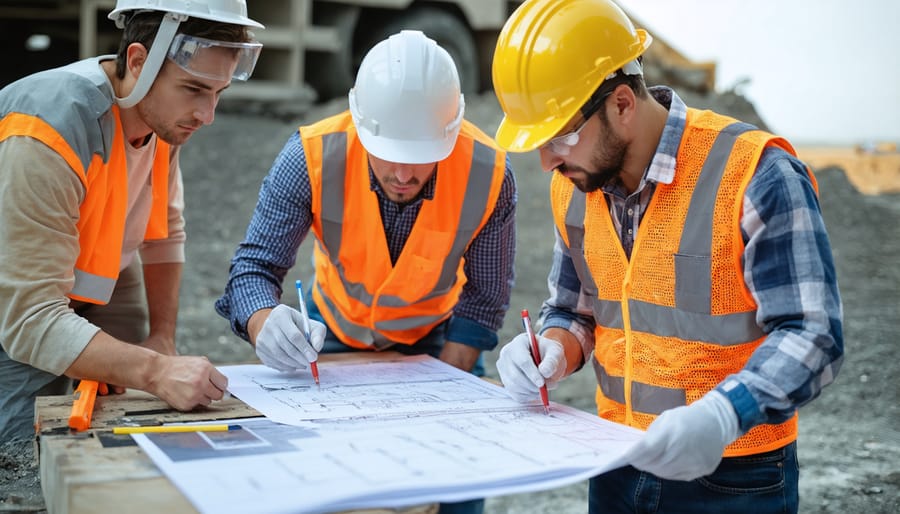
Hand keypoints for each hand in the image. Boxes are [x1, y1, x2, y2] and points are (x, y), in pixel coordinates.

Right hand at [149, 355, 228, 409]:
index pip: (224, 383)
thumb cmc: (177, 367)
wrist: (157, 373)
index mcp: (205, 369)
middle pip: (219, 395)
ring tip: (192, 389)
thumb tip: (223, 384)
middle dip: (214, 392)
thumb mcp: (197, 362)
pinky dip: (193, 402)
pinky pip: (197, 406)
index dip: (221, 384)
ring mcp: (194, 395)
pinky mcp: (187, 404)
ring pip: (208, 401)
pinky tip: (185, 393)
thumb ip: (212, 372)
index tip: (218, 385)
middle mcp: (201, 382)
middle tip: (206, 388)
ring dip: (203, 397)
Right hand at [255, 304, 325, 371]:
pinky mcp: (259, 350)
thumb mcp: (311, 324)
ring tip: (303, 364)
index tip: (314, 357)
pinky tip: (293, 365)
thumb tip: (317, 348)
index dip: (305, 348)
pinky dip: (285, 366)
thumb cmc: (297, 325)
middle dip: (300, 358)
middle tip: (310, 363)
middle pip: (286, 346)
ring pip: (279, 356)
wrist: (276, 326)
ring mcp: (262, 338)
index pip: (294, 335)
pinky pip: (273, 362)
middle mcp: (269, 325)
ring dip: (294, 364)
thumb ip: (318, 334)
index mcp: (282, 314)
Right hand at [496, 332, 565, 402]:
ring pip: (513, 386)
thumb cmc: (548, 352)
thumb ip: (552, 360)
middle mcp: (506, 354)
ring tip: (545, 389)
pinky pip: (514, 394)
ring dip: (531, 391)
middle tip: (549, 387)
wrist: (543, 357)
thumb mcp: (555, 351)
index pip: (522, 361)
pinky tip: (537, 392)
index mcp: (518, 343)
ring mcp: (503, 368)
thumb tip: (544, 372)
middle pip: (515, 375)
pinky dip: (527, 396)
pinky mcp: (505, 380)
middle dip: (533, 385)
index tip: (542, 383)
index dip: (532, 374)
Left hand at [623, 390, 741, 480]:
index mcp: (674, 433)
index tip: (625, 456)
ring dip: (653, 468)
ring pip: (665, 472)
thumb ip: (652, 435)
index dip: (634, 455)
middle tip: (635, 459)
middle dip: (642, 462)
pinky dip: (668, 471)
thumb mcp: (667, 418)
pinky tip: (664, 464)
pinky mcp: (701, 470)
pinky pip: (678, 475)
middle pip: (655, 464)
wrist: (718, 422)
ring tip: (648, 462)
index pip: (647, 450)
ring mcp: (694, 462)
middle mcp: (684, 450)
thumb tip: (637, 450)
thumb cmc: (688, 418)